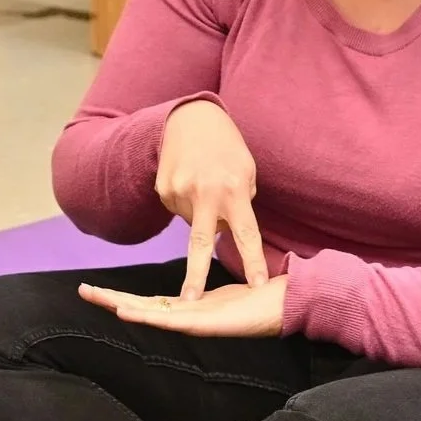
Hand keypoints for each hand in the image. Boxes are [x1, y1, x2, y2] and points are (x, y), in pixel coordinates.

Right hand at [80, 277, 287, 338]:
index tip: (100, 288)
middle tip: (83, 291)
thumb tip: (203, 258)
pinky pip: (173, 320)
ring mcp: (198, 322)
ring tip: (98, 298)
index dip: (125, 295)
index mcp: (193, 307)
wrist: (289, 303)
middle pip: (144, 307)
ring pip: (153, 315)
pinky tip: (127, 312)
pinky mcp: (208, 325)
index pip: (152, 301)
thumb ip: (215, 279)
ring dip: (123, 306)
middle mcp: (191, 317)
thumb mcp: (232, 283)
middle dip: (112, 299)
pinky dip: (149, 316)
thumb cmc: (265, 292)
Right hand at [157, 102, 268, 299]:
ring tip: (205, 186)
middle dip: (196, 275)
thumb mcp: (247, 170)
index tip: (258, 285)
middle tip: (189, 302)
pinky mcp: (162, 189)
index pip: (246, 233)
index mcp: (234, 188)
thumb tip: (230, 231)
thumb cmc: (228, 147)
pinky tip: (190, 183)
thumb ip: (242, 203)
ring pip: (193, 224)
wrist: (191, 119)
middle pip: (201, 243)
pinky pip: (178, 210)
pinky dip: (187, 204)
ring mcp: (179, 191)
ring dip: (202, 215)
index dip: (253, 261)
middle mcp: (204, 192)